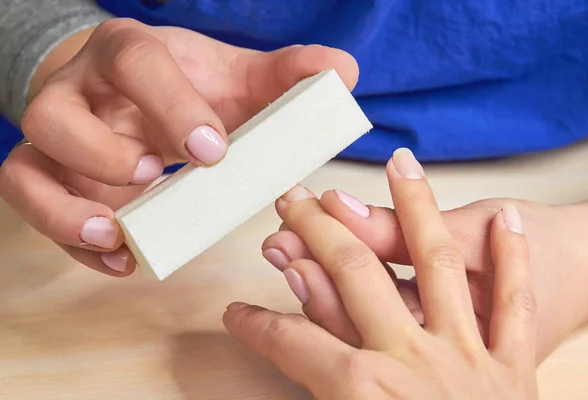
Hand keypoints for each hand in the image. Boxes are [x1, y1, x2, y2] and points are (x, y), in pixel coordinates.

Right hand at [0, 18, 357, 275]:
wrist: (126, 90)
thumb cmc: (184, 85)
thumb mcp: (235, 77)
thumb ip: (286, 77)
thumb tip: (342, 73)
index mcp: (131, 54)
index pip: (137, 64)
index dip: (170, 106)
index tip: (213, 151)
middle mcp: (79, 91)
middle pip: (55, 113)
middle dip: (103, 155)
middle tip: (157, 180)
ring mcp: (56, 137)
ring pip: (25, 168)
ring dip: (67, 210)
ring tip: (120, 236)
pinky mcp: (46, 175)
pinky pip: (31, 206)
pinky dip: (69, 240)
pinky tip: (120, 257)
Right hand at [223, 149, 537, 399]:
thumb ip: (317, 387)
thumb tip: (290, 360)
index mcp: (363, 393)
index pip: (291, 340)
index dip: (256, 323)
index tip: (235, 311)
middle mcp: (413, 361)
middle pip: (353, 274)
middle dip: (316, 231)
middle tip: (292, 200)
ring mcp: (467, 357)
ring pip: (437, 264)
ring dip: (415, 210)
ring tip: (400, 166)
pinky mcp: (513, 368)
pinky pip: (516, 304)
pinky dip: (515, 261)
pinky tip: (510, 219)